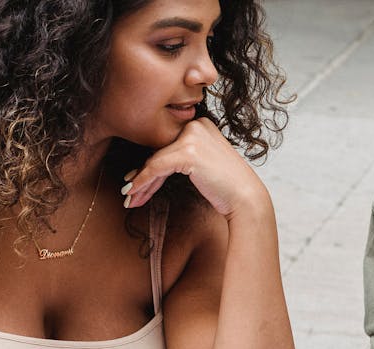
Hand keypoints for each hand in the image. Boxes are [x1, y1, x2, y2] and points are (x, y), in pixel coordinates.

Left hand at [122, 118, 269, 219]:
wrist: (246, 198)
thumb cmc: (226, 187)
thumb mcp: (201, 166)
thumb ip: (179, 160)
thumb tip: (147, 168)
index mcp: (201, 124)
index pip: (167, 145)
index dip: (150, 166)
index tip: (135, 183)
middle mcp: (196, 124)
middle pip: (159, 151)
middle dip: (142, 176)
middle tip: (128, 194)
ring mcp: (192, 136)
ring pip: (155, 160)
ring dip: (139, 183)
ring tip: (129, 199)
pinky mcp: (188, 152)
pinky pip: (156, 167)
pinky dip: (142, 181)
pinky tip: (133, 194)